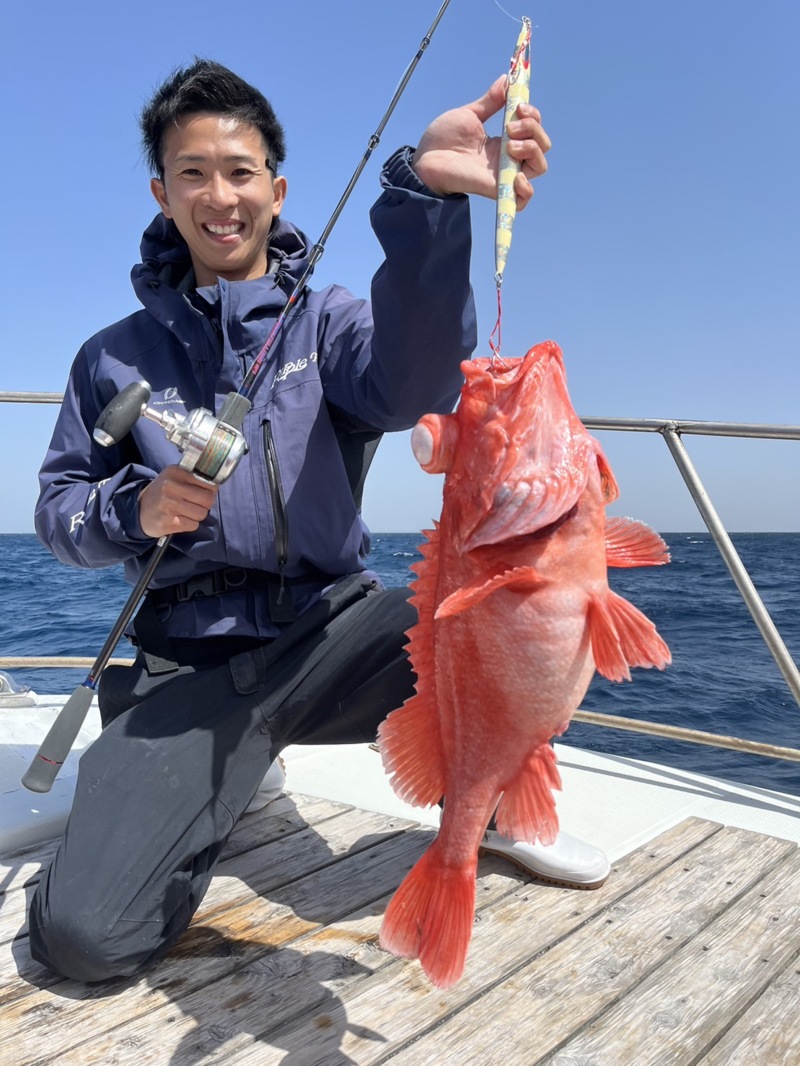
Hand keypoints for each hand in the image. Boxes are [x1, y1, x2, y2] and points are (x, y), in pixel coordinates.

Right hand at [138, 465, 218, 537]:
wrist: (138, 509)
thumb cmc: (163, 493)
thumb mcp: (174, 477)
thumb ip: (193, 478)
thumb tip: (215, 486)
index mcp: (176, 472)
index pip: (208, 482)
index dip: (210, 490)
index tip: (204, 493)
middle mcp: (171, 486)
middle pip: (208, 499)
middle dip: (205, 505)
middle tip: (196, 504)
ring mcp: (169, 504)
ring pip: (202, 514)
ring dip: (197, 516)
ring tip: (185, 512)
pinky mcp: (168, 521)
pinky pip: (193, 525)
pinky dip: (189, 524)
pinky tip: (179, 520)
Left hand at [411, 75, 550, 209]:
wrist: (425, 157)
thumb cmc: (443, 139)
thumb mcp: (470, 114)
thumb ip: (490, 101)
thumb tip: (506, 79)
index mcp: (504, 139)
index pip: (534, 129)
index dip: (533, 115)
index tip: (518, 106)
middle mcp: (508, 157)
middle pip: (541, 146)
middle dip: (534, 129)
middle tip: (511, 126)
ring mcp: (503, 174)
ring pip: (538, 167)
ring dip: (532, 149)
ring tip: (509, 143)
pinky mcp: (495, 189)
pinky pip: (522, 199)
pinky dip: (526, 188)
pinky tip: (516, 174)